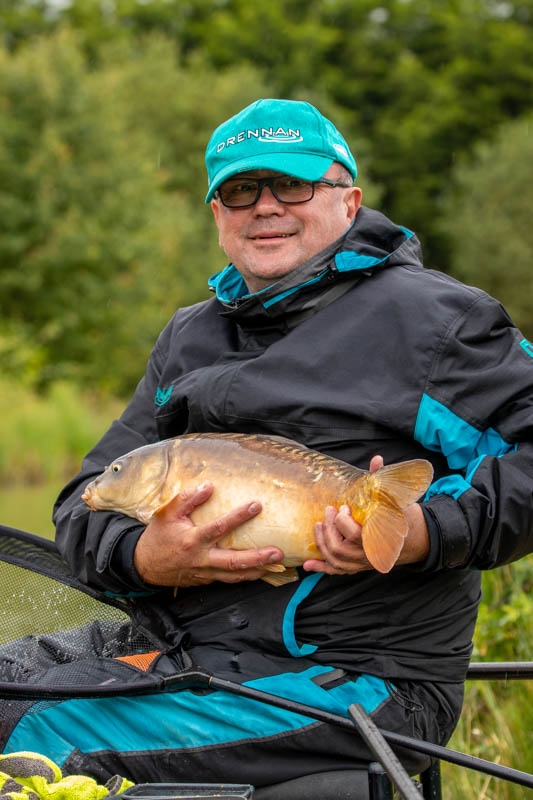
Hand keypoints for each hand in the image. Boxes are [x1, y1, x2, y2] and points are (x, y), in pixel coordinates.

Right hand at [133, 481, 282, 586]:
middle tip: (277, 552)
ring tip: (279, 566)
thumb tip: (209, 486)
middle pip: (233, 561)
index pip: (218, 527)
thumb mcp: (166, 513)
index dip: (238, 517)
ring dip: (258, 571)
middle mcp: (201, 559)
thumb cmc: (158, 536)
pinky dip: (247, 577)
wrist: (145, 565)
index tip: (256, 505)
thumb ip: (186, 499)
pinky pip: (230, 580)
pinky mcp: (207, 580)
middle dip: (257, 557)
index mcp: (191, 540)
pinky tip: (263, 572)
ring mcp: (205, 573)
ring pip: (235, 575)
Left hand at [303, 455, 429, 574]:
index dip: (342, 521)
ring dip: (322, 543)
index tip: (343, 507)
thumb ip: (381, 480)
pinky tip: (308, 564)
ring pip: (335, 559)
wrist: (410, 538)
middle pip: (339, 548)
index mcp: (378, 538)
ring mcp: (361, 563)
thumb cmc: (398, 516)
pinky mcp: (356, 567)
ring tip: (318, 526)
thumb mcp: (392, 498)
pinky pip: (337, 571)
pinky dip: (321, 568)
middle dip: (329, 529)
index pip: (353, 535)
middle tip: (328, 511)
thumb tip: (376, 459)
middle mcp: (368, 555)